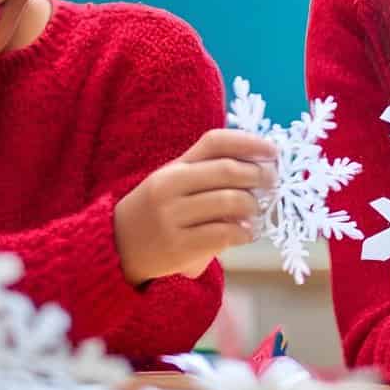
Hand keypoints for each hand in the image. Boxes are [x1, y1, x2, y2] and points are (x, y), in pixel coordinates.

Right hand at [113, 128, 277, 284]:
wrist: (117, 247)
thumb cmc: (157, 211)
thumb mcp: (173, 183)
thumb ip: (207, 172)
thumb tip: (260, 164)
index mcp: (173, 167)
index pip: (215, 141)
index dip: (249, 142)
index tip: (273, 151)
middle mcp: (170, 187)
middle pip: (227, 171)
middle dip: (259, 175)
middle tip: (273, 182)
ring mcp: (172, 217)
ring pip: (229, 202)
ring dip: (253, 206)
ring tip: (257, 211)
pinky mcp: (178, 247)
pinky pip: (223, 234)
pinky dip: (243, 233)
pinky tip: (246, 233)